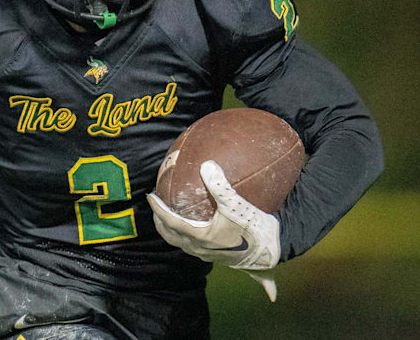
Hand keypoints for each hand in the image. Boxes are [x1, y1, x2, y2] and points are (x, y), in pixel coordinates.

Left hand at [147, 160, 281, 300]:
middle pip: (170, 235)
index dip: (158, 209)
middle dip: (160, 220)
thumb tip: (207, 164)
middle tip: (156, 205)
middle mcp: (199, 248)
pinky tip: (196, 221)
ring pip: (180, 242)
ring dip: (172, 228)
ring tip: (170, 213)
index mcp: (199, 237)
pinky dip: (186, 232)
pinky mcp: (216, 255)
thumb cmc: (253, 230)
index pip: (170, 222)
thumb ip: (220, 186)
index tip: (150, 196)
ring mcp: (207, 254)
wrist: (270, 253)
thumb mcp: (237, 205)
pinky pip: (193, 243)